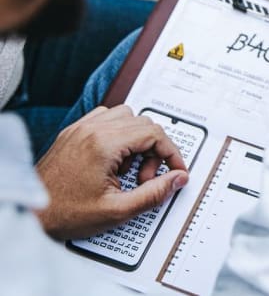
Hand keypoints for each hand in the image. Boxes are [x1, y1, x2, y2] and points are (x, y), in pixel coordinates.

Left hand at [35, 105, 188, 238]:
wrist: (29, 214)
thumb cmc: (63, 213)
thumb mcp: (117, 210)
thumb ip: (153, 193)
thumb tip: (177, 179)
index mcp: (104, 144)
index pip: (154, 133)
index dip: (171, 153)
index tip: (175, 169)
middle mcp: (92, 129)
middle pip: (144, 123)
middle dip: (154, 151)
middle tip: (146, 178)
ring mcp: (81, 129)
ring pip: (126, 116)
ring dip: (136, 139)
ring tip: (127, 169)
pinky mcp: (72, 133)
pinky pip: (106, 118)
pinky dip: (118, 133)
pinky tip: (113, 158)